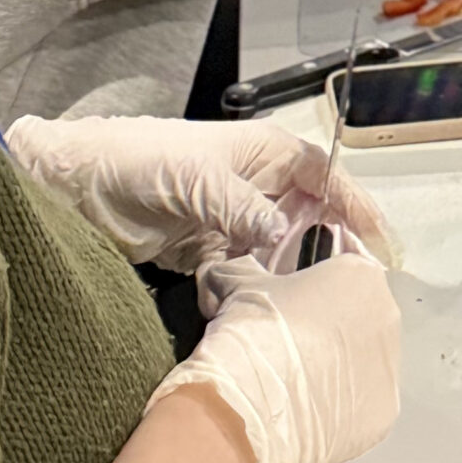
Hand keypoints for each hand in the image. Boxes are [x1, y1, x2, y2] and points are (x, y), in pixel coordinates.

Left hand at [6, 116, 390, 271]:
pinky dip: (254, 291)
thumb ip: (244, 208)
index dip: (359, 209)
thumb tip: (282, 238)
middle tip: (352, 285)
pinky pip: (247, 275)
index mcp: (268, 154)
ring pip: (282, 251)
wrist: (79, 186)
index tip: (382, 244)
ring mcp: (235, 220)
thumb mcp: (199, 178)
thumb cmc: (141, 159)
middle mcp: (259, 185)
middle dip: (333, 248)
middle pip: (314, 217)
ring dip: (293, 275)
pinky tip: (259, 308)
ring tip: (311, 303)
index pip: (329, 178)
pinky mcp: (210, 252)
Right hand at [145, 252, 401, 462]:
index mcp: (362, 275)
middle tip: (287, 353)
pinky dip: (339, 412)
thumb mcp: (238, 287)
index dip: (310, 296)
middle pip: (357, 322)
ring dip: (335, 373)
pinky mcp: (385, 414)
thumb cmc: (254, 330)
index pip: (340, 277)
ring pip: (362, 366)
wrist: (250, 405)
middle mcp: (388, 316)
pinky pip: (361, 408)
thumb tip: (220, 269)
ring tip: (294, 391)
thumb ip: (239, 271)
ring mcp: (391, 368)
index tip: (285, 315)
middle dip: (327, 335)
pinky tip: (306, 419)